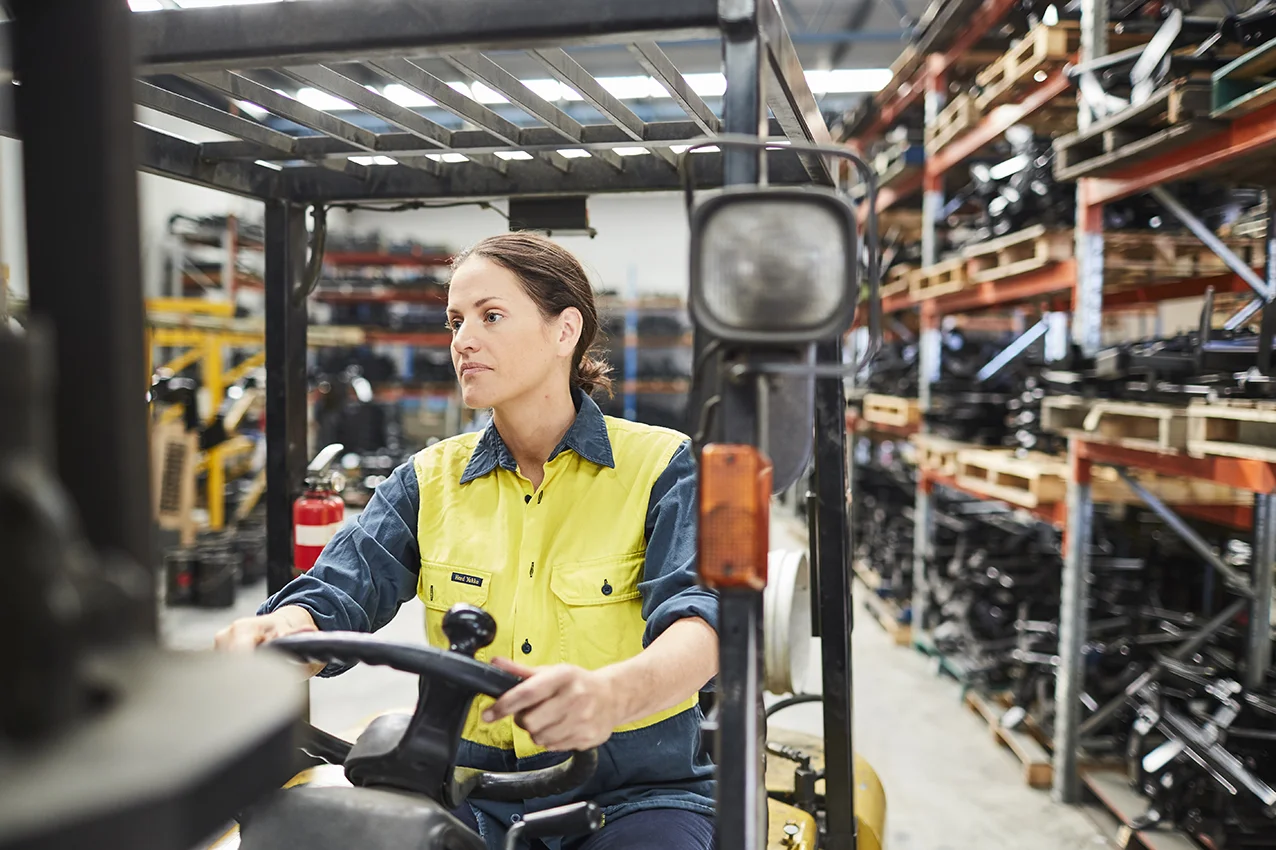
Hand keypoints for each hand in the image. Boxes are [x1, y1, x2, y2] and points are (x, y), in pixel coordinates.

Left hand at [482, 659, 620, 751]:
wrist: (612, 697)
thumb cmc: (576, 683)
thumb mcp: (551, 672)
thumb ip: (521, 671)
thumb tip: (495, 663)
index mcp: (563, 676)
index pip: (527, 693)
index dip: (504, 705)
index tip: (488, 714)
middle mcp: (575, 697)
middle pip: (530, 721)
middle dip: (523, 720)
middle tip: (530, 713)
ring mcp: (583, 719)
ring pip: (540, 738)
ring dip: (536, 731)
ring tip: (547, 720)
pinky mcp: (587, 738)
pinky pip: (554, 747)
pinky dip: (550, 740)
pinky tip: (560, 727)